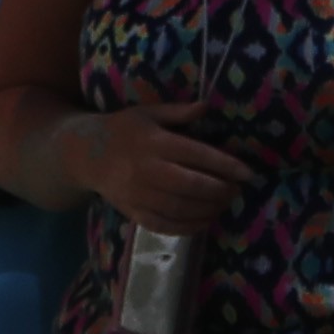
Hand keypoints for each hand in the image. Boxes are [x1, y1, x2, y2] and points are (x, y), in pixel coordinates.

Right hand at [77, 98, 251, 231]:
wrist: (85, 155)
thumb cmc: (123, 130)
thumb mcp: (148, 113)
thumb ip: (178, 112)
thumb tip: (206, 106)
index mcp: (154, 143)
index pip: (196, 155)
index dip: (226, 165)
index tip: (248, 173)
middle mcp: (147, 170)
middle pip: (192, 186)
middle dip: (221, 190)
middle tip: (237, 190)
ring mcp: (138, 195)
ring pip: (181, 208)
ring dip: (209, 210)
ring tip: (224, 204)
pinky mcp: (133, 212)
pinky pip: (165, 225)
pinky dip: (189, 226)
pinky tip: (205, 220)